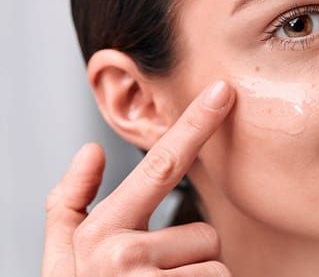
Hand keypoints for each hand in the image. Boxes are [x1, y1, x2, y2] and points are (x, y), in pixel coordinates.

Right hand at [42, 80, 234, 275]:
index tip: (224, 93)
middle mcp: (123, 255)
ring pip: (216, 268)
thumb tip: (88, 151)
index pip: (160, 166)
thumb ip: (67, 206)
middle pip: (205, 235)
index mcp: (100, 233)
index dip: (196, 126)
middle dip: (191, 261)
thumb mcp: (60, 262)